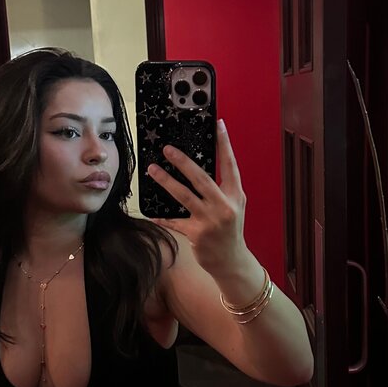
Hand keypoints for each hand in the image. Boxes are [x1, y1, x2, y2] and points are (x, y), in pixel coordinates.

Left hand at [147, 119, 247, 276]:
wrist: (232, 260)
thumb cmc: (230, 231)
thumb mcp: (234, 206)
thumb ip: (221, 189)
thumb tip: (199, 168)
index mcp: (235, 195)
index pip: (230, 165)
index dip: (225, 144)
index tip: (219, 125)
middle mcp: (224, 206)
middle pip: (202, 178)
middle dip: (183, 162)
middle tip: (168, 149)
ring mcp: (210, 220)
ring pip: (184, 196)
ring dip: (166, 182)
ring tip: (152, 170)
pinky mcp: (197, 234)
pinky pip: (175, 221)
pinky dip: (162, 217)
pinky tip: (151, 213)